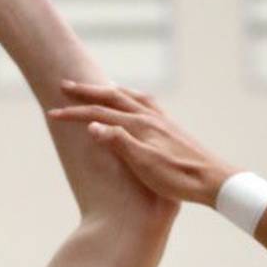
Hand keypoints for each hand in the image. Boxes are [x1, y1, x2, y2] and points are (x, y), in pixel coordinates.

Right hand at [48, 87, 234, 206]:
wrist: (214, 180)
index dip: (74, 113)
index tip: (53, 113)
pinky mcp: (170, 127)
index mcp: (140, 125)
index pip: (99, 113)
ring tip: (97, 88)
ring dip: (109, 90)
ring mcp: (162, 120)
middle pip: (113, 96)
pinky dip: (131, 97)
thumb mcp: (144, 164)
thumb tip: (92, 126)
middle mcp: (150, 117)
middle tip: (65, 86)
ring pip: (130, 96)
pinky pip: (145, 103)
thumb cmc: (178, 177)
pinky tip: (134, 104)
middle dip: (87, 92)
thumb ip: (118, 142)